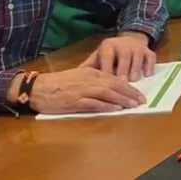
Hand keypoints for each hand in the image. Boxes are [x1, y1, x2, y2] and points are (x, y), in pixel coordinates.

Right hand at [23, 67, 145, 113]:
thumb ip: (95, 78)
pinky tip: (115, 109)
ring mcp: (82, 90)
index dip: (129, 86)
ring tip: (133, 105)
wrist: (39, 88)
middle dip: (130, 93)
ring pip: (107, 93)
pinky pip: (93, 103)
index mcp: (91, 72)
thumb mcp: (79, 75)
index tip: (139, 94)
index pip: (115, 78)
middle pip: (114, 85)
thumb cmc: (59, 83)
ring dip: (122, 99)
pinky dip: (105, 105)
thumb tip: (112, 85)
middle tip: (142, 100)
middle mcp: (89, 79)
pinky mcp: (74, 101)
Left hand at [79, 32, 155, 80]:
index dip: (107, 70)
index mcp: (108, 46)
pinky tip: (147, 75)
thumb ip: (89, 67)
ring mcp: (137, 47)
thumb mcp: (98, 57)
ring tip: (133, 83)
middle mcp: (123, 45)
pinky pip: (150, 58)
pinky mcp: (148, 50)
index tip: (104, 84)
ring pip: (137, 59)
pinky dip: (149, 67)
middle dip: (123, 72)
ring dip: (136, 71)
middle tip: (121, 86)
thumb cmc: (110, 54)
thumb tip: (74, 79)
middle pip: (124, 58)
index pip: (107, 58)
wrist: (129, 39)